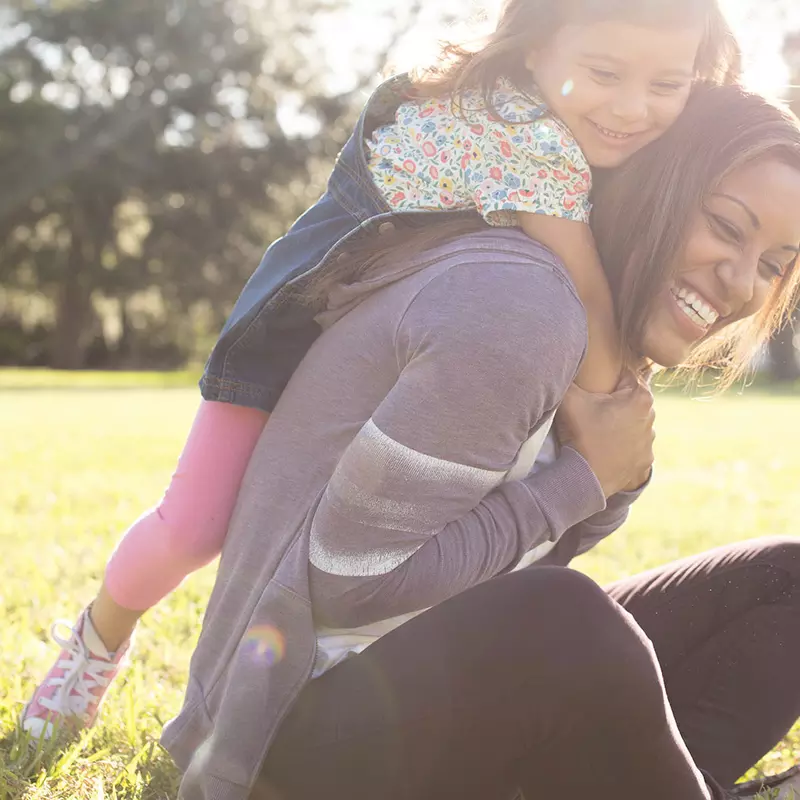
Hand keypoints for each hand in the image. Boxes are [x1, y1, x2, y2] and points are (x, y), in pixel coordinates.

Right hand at [555, 372, 654, 497]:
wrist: (586, 478)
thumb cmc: (581, 435)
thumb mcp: (570, 399)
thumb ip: (570, 376)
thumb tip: (566, 360)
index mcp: (640, 397)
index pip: (624, 376)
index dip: (605, 382)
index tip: (593, 392)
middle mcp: (652, 418)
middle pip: (629, 400)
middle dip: (613, 402)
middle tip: (592, 412)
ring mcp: (650, 442)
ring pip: (631, 423)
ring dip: (618, 424)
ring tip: (596, 433)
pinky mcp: (645, 462)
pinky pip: (632, 447)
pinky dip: (620, 446)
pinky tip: (604, 449)